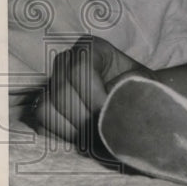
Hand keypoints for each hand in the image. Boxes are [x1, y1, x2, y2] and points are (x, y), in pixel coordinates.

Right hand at [33, 35, 154, 144]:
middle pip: (62, 92)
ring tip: (97, 134)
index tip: (110, 112)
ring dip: (73, 128)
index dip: (94, 96)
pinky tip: (84, 137)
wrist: (136, 99)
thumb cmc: (141, 87)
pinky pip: (42, 123)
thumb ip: (130, 89)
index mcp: (91, 48)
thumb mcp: (144, 82)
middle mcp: (67, 61)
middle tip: (105, 129)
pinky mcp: (46, 105)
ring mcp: (52, 83)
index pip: (80, 70)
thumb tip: (112, 108)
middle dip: (85, 117)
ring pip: (47, 109)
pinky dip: (61, 134)